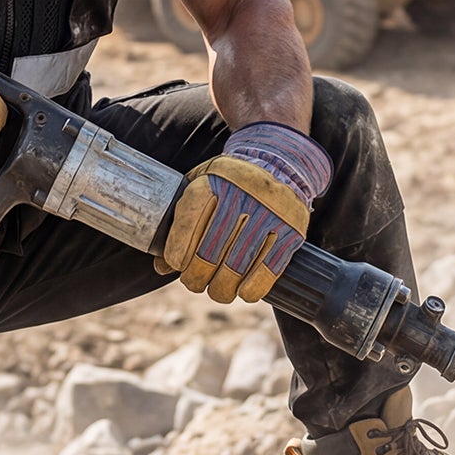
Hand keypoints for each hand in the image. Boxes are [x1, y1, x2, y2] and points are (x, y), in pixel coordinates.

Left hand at [159, 123, 328, 302]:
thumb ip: (180, 222)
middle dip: (197, 277)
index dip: (177, 252)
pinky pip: (269, 269)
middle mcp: (241, 195)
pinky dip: (253, 288)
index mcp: (213, 181)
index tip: (177, 264)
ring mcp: (270, 213)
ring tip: (218, 291)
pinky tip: (244, 291)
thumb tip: (162, 267)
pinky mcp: (292, 230)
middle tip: (195, 283)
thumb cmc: (229, 183)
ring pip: (237, 267)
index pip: (187, 223)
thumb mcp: (201, 187)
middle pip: (210, 252)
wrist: (280, 164)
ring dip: (223, 289)